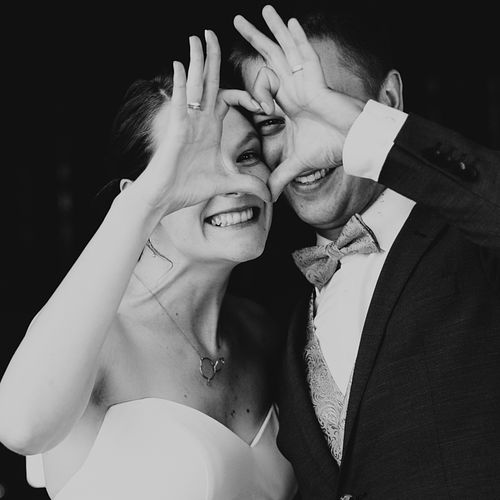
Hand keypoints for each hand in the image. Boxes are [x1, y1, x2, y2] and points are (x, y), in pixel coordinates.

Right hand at [127, 30, 270, 216]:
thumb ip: (249, 183)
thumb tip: (270, 195)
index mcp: (210, 127)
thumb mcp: (228, 183)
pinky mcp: (177, 131)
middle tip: (213, 32)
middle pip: (208, 82)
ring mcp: (187, 123)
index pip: (228, 98)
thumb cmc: (190, 187)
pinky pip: (180, 104)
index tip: (264, 105)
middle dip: (211, 58)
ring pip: (193, 86)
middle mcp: (199, 120)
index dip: (247, 96)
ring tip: (198, 38)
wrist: (166, 198)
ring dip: (196, 62)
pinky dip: (180, 85)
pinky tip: (180, 66)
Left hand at [234, 5, 364, 199]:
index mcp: (288, 102)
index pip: (264, 83)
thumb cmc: (330, 148)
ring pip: (286, 49)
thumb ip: (279, 176)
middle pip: (270, 57)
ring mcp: (305, 81)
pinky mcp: (317, 81)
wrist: (353, 145)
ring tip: (260, 10)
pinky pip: (305, 54)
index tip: (253, 102)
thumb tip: (268, 196)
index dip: (253, 88)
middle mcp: (294, 86)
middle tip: (237, 22)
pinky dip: (296, 38)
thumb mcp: (296, 163)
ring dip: (272, 29)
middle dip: (255, 39)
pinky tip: (287, 22)